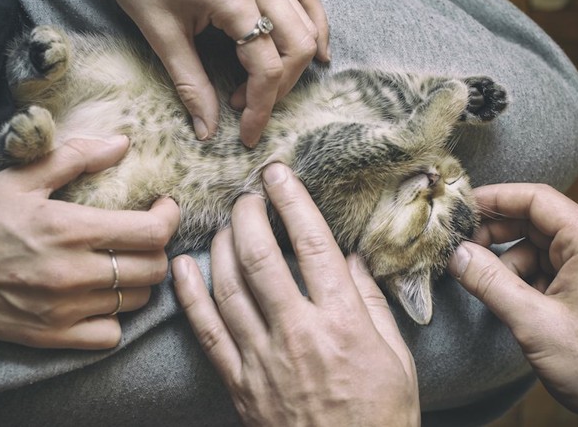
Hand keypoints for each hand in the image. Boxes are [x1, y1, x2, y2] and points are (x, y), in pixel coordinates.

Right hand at [0, 136, 179, 348]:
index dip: (169, 217)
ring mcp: (62, 310)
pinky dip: (115, 317)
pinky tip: (101, 298)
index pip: (151, 232)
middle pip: (153, 269)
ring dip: (139, 280)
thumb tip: (122, 143)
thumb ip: (76, 157)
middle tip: (142, 235)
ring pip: (137, 302)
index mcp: (68, 229)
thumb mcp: (20, 177)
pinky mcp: (50, 337)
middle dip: (157, 247)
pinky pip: (110, 336)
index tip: (163, 207)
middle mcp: (72, 274)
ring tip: (122, 263)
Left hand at [94, 0, 329, 146]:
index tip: (248, 134)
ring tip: (277, 87)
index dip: (261, 108)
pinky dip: (312, 24)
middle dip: (280, 87)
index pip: (266, 66)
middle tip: (248, 109)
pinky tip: (313, 47)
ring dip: (297, 61)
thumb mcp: (159, 32)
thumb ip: (190, 83)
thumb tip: (208, 128)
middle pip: (297, 45)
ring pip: (307, 21)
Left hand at [172, 163, 418, 425]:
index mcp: (343, 323)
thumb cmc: (381, 416)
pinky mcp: (239, 382)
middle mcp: (298, 333)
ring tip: (224, 223)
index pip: (313, 245)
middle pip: (261, 257)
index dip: (293, 202)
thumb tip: (351, 258)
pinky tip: (181, 267)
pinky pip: (208, 331)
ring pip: (229, 286)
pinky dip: (190, 295)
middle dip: (248, 215)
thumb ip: (372, 302)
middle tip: (247, 194)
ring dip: (221, 246)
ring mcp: (263, 358)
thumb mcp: (397, 357)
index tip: (279, 174)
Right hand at [447, 183, 577, 423]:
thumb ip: (492, 284)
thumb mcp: (537, 324)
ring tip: (483, 284)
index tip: (461, 206)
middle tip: (461, 248)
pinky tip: (505, 301)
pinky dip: (514, 280)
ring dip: (502, 262)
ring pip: (530, 248)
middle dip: (493, 233)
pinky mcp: (576, 291)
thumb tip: (456, 254)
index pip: (537, 200)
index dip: (496, 197)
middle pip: (531, 221)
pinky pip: (537, 271)